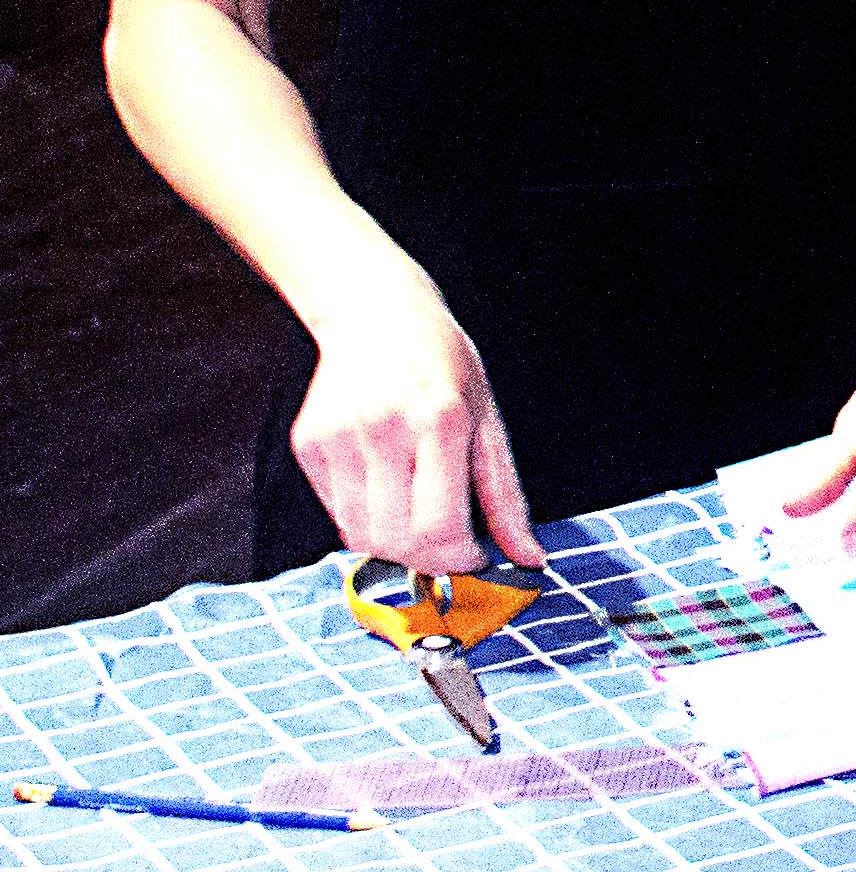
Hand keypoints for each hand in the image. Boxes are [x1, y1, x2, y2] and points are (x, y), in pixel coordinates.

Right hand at [290, 273, 541, 573]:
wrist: (377, 312)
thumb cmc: (443, 363)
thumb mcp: (488, 418)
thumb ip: (505, 495)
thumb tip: (529, 557)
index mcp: (439, 419)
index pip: (441, 526)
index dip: (459, 557)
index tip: (474, 557)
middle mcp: (384, 429)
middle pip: (397, 540)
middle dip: (428, 559)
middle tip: (448, 547)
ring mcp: (339, 438)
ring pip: (361, 537)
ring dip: (394, 545)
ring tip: (418, 517)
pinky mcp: (309, 445)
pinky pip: (337, 513)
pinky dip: (365, 519)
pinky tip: (386, 487)